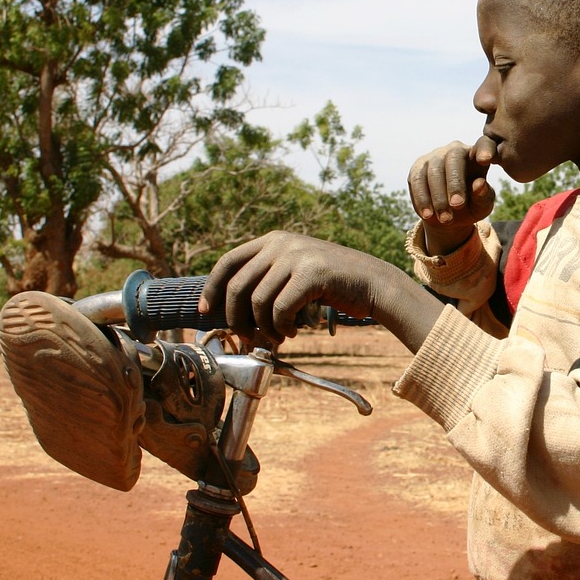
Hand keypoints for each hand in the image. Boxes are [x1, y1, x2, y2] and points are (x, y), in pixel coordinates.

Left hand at [198, 231, 374, 344]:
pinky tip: (294, 331)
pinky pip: (280, 309)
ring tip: (278, 336)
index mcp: (273, 240)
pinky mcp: (312, 273)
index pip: (228, 262)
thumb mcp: (294, 271)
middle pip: (238, 287)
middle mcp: (281, 243)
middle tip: (247, 338)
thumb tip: (230, 307)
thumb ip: (267, 278)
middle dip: (237, 319)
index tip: (206, 311)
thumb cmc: (332, 285)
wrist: (374, 283)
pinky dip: (282, 327)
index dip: (212, 289)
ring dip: (265, 328)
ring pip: (258, 302)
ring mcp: (297, 256)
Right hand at [407, 136, 496, 253]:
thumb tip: (479, 183)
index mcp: (478, 155)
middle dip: (454, 183)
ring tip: (445, 219)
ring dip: (438, 196)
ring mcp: (435, 156)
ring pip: (434, 170)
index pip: (484, 144)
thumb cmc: (472, 206)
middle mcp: (455, 149)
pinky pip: (417, 180)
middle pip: (454, 158)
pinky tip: (427, 215)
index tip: (485, 160)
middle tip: (457, 205)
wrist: (448, 216)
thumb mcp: (482, 206)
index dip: (484, 150)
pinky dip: (422, 199)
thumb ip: (483, 196)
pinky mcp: (418, 167)